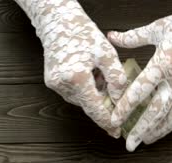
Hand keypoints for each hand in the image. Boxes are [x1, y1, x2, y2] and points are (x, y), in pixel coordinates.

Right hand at [15, 0, 126, 137]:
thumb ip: (116, 78)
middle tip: (116, 98)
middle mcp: (62, 85)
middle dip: (104, 104)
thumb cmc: (83, 34)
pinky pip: (74, 93)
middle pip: (88, 105)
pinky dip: (86, 89)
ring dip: (95, 95)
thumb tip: (119, 99)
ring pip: (82, 100)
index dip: (107, 122)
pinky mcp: (52, 83)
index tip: (116, 132)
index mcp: (76, 78)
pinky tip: (91, 74)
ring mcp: (55, 85)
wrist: (57, 21)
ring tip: (101, 75)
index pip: (95, 108)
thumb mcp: (107, 53)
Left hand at [108, 0, 171, 150]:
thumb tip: (111, 36)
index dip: (126, 106)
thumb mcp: (158, 28)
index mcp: (163, 63)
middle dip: (141, 129)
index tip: (114, 119)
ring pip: (171, 117)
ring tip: (142, 143)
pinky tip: (158, 132)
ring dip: (156, 132)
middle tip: (129, 144)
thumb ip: (132, 37)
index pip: (141, 90)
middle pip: (156, 111)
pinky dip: (169, 126)